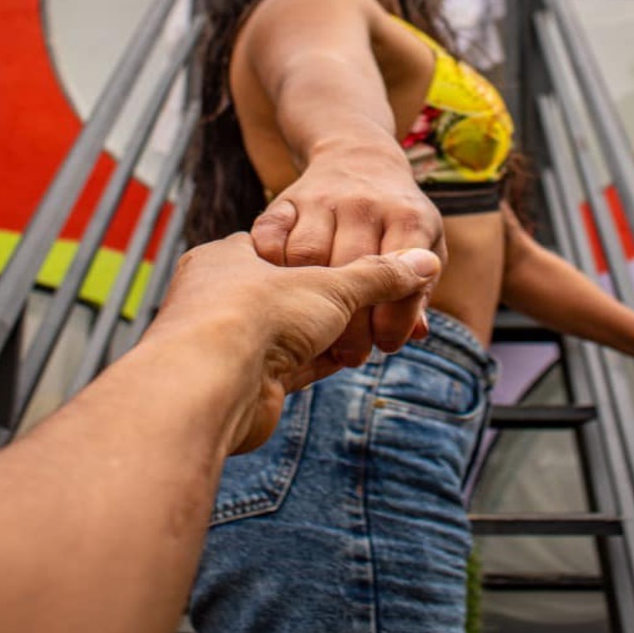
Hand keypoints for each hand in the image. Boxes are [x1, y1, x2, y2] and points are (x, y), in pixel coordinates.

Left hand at [150, 233, 441, 453]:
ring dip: (332, 335)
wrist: (209, 385)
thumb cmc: (255, 313)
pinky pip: (291, 365)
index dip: (329, 256)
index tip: (366, 262)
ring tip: (374, 333)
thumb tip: (424, 263)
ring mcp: (232, 340)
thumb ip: (378, 275)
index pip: (286, 247)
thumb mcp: (329, 285)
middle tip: (377, 302)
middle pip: (290, 293)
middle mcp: (223, 296)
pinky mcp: (245, 381)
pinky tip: (354, 359)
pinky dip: (322, 362)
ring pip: (292, 332)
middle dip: (334, 303)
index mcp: (229, 257)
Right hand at [250, 149, 446, 360]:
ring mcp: (322, 200)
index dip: (394, 322)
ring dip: (307, 302)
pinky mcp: (287, 200)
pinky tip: (284, 291)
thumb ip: (420, 288)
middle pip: (350, 273)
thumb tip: (416, 334)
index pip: (401, 277)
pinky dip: (272, 267)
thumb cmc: (398, 216)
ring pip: (306, 258)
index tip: (385, 346)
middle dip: (350, 326)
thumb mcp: (425, 243)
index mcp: (408, 217)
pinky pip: (269, 237)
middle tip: (349, 354)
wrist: (360, 157)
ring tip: (318, 330)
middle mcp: (365, 204)